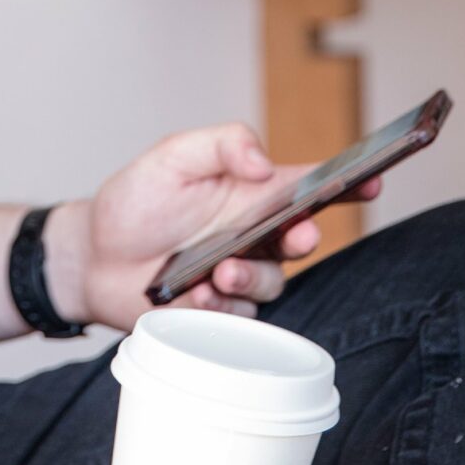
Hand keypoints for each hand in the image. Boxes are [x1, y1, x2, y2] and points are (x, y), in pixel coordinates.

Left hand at [48, 123, 381, 328]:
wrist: (92, 257)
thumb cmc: (134, 202)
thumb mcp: (172, 156)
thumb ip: (222, 145)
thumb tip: (264, 162)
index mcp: (251, 193)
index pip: (311, 186)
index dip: (348, 182)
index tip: (372, 178)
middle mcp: (253, 235)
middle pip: (302, 239)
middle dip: (304, 238)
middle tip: (295, 235)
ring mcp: (238, 275)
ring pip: (273, 283)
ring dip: (250, 278)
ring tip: (217, 272)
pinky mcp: (219, 313)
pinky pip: (240, 319)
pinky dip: (219, 308)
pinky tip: (193, 296)